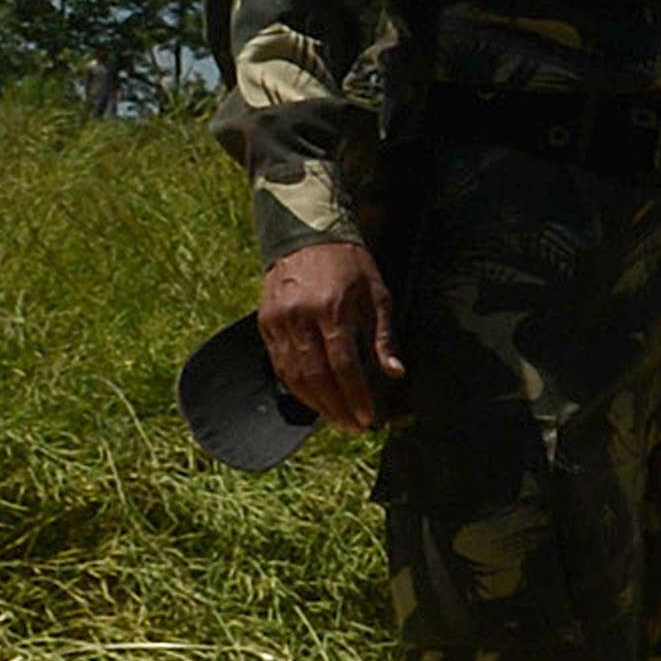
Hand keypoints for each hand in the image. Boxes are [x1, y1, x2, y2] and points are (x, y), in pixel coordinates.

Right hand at [260, 236, 401, 431]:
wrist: (307, 234)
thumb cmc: (350, 264)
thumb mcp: (377, 294)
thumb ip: (384, 337)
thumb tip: (395, 372)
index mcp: (332, 309)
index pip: (343, 365)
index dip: (355, 396)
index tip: (366, 417)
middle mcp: (300, 316)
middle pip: (316, 375)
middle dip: (336, 407)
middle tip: (352, 426)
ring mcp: (278, 320)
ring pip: (293, 374)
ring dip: (315, 402)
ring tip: (335, 418)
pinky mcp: (265, 322)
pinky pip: (278, 363)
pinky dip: (295, 386)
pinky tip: (312, 398)